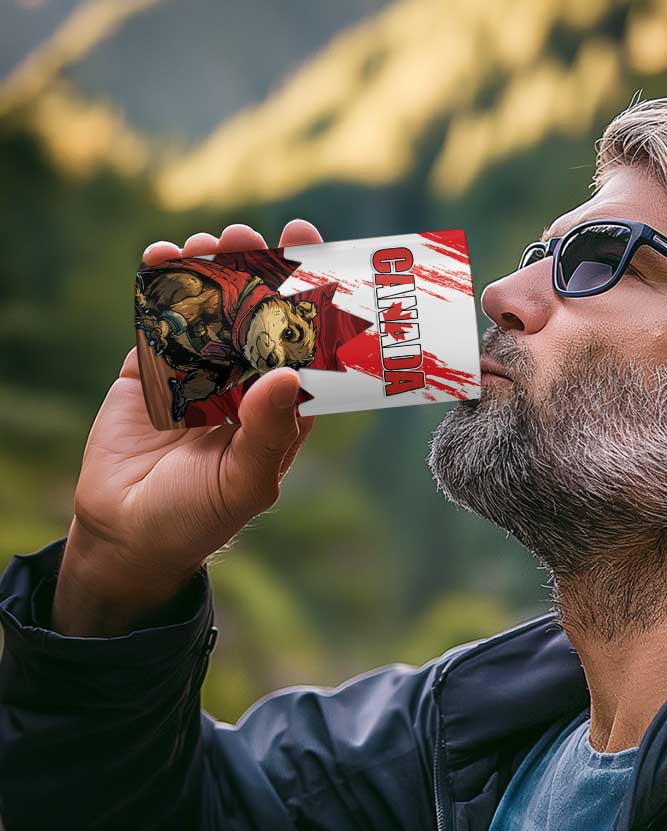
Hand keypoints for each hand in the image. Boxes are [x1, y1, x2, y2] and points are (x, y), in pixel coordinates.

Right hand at [53, 220, 324, 635]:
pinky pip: (160, 319)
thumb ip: (268, 432)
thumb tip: (289, 374)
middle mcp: (245, 380)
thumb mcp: (245, 482)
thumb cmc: (201, 517)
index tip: (313, 251)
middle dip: (256, 270)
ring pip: (210, 308)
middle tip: (250, 235)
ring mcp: (198, 370)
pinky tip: (163, 257)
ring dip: (210, 270)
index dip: (310, 298)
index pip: (304, 344)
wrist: (127, 533)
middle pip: (257, 314)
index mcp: (281, 405)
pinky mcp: (152, 368)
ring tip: (207, 242)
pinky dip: (160, 286)